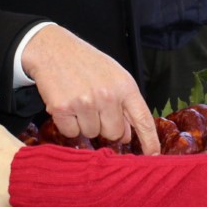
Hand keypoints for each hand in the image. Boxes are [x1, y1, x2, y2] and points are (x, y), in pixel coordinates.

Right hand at [22, 26, 159, 153]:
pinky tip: (66, 104)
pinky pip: (70, 133)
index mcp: (125, 86)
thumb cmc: (86, 63)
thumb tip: (127, 136)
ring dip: (84, 123)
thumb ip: (124, 105)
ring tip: (78, 100)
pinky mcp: (63, 108)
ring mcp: (85, 102)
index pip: (143, 120)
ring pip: (91, 134)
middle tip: (94, 106)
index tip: (154, 157)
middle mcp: (107, 95)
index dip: (149, 141)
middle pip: (114, 134)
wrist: (53, 49)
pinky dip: (67, 123)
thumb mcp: (113, 77)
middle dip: (104, 125)